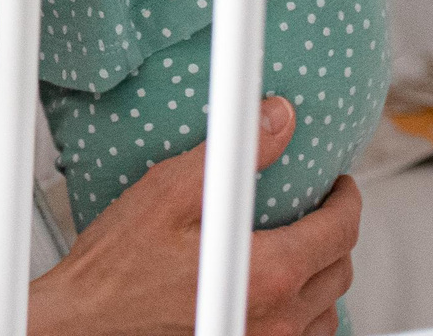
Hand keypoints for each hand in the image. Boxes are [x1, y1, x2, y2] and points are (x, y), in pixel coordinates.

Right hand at [28, 97, 358, 335]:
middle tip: (314, 207)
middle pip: (341, 268)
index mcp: (266, 273)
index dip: (345, 198)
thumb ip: (233, 154)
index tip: (336, 184)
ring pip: (327, 307)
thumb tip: (276, 118)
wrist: (87, 322)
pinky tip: (274, 290)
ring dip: (320, 274)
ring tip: (297, 247)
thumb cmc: (118, 267)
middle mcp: (276, 317)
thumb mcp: (168, 193)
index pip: (340, 230)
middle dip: (335, 231)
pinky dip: (301, 311)